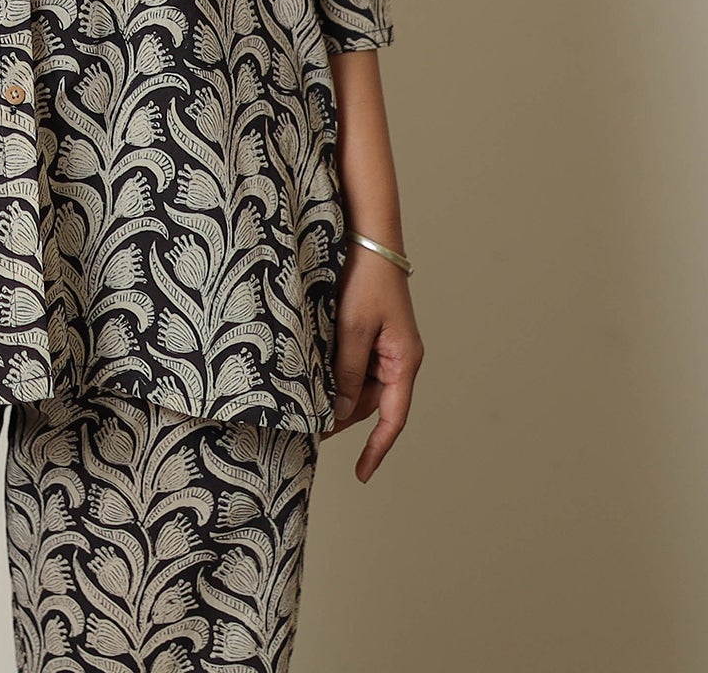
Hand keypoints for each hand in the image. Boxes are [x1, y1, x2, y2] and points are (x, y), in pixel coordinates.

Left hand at [321, 242, 422, 482]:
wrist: (366, 234)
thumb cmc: (366, 278)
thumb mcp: (352, 329)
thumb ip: (347, 372)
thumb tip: (342, 412)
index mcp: (403, 360)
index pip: (393, 417)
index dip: (378, 448)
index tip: (362, 474)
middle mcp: (397, 356)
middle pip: (371, 402)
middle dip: (342, 415)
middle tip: (308, 427)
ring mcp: (383, 343)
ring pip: (358, 382)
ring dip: (336, 392)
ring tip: (304, 401)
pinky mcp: (369, 329)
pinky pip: (352, 361)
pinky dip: (334, 371)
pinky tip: (311, 373)